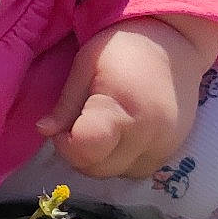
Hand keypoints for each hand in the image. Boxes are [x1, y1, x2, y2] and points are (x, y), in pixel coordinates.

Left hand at [36, 15, 217, 180]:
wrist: (173, 44)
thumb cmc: (122, 48)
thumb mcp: (85, 65)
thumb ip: (66, 104)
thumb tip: (43, 131)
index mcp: (123, 109)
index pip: (87, 150)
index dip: (66, 145)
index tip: (62, 128)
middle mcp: (148, 135)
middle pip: (99, 168)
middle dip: (79, 153)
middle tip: (77, 126)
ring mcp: (164, 147)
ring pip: (117, 174)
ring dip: (100, 160)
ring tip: (100, 129)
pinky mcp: (172, 152)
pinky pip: (136, 171)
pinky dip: (120, 160)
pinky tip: (119, 137)